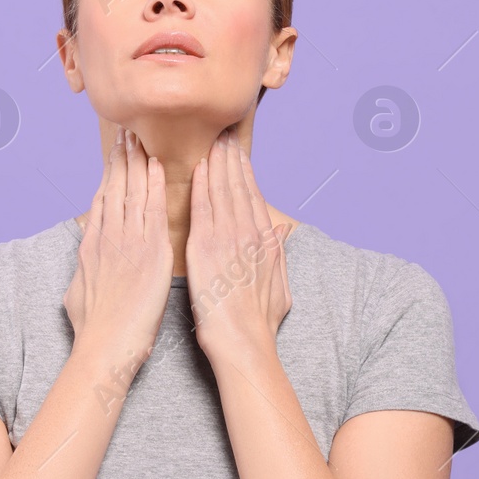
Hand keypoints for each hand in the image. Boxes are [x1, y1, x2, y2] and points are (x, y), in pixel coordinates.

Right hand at [64, 127, 172, 379]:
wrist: (105, 346)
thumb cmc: (94, 330)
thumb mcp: (78, 293)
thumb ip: (83, 272)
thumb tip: (83, 264)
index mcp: (91, 246)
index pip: (102, 200)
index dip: (108, 174)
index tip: (113, 154)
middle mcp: (107, 238)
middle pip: (114, 188)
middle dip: (120, 159)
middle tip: (126, 133)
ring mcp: (128, 242)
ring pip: (131, 191)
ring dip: (135, 162)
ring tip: (138, 137)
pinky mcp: (149, 252)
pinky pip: (152, 210)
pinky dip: (154, 185)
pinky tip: (156, 164)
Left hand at [185, 128, 291, 368]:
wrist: (244, 344)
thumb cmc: (259, 325)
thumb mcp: (280, 288)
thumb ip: (278, 255)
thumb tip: (281, 231)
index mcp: (265, 243)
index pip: (253, 197)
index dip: (244, 172)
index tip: (238, 152)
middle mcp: (249, 235)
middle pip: (239, 186)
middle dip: (231, 158)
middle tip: (223, 134)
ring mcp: (228, 239)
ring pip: (222, 190)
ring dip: (217, 163)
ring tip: (212, 141)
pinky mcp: (205, 248)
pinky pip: (203, 206)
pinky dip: (201, 184)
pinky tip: (198, 166)